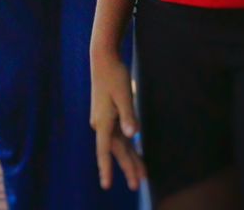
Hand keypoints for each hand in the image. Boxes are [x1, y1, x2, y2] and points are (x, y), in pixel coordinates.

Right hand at [89, 46, 144, 192]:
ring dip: (130, 159)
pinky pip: (119, 136)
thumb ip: (129, 116)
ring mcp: (104, 120)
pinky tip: (136, 154)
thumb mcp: (124, 95)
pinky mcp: (109, 115)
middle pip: (115, 151)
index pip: (105, 150)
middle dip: (127, 167)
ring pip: (119, 145)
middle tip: (139, 185)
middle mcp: (101, 124)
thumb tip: (131, 135)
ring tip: (142, 175)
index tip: (107, 185)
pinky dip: (129, 147)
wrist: (103, 59)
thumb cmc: (114, 75)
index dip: (106, 168)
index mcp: (103, 121)